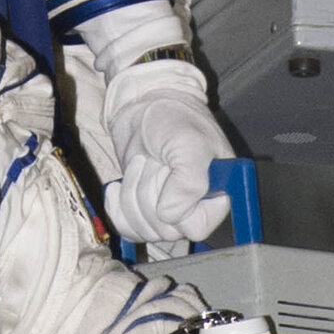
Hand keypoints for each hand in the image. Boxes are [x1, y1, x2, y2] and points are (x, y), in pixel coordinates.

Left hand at [102, 57, 229, 251]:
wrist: (142, 102)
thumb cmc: (173, 117)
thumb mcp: (188, 144)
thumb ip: (189, 182)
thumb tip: (170, 216)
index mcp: (217, 194)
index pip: (197, 227)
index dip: (177, 208)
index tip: (168, 175)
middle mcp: (194, 206)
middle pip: (167, 230)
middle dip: (149, 193)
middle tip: (153, 161)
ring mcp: (165, 208)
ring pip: (145, 229)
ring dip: (132, 195)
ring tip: (140, 163)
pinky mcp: (140, 206)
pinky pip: (127, 227)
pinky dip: (117, 208)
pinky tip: (117, 186)